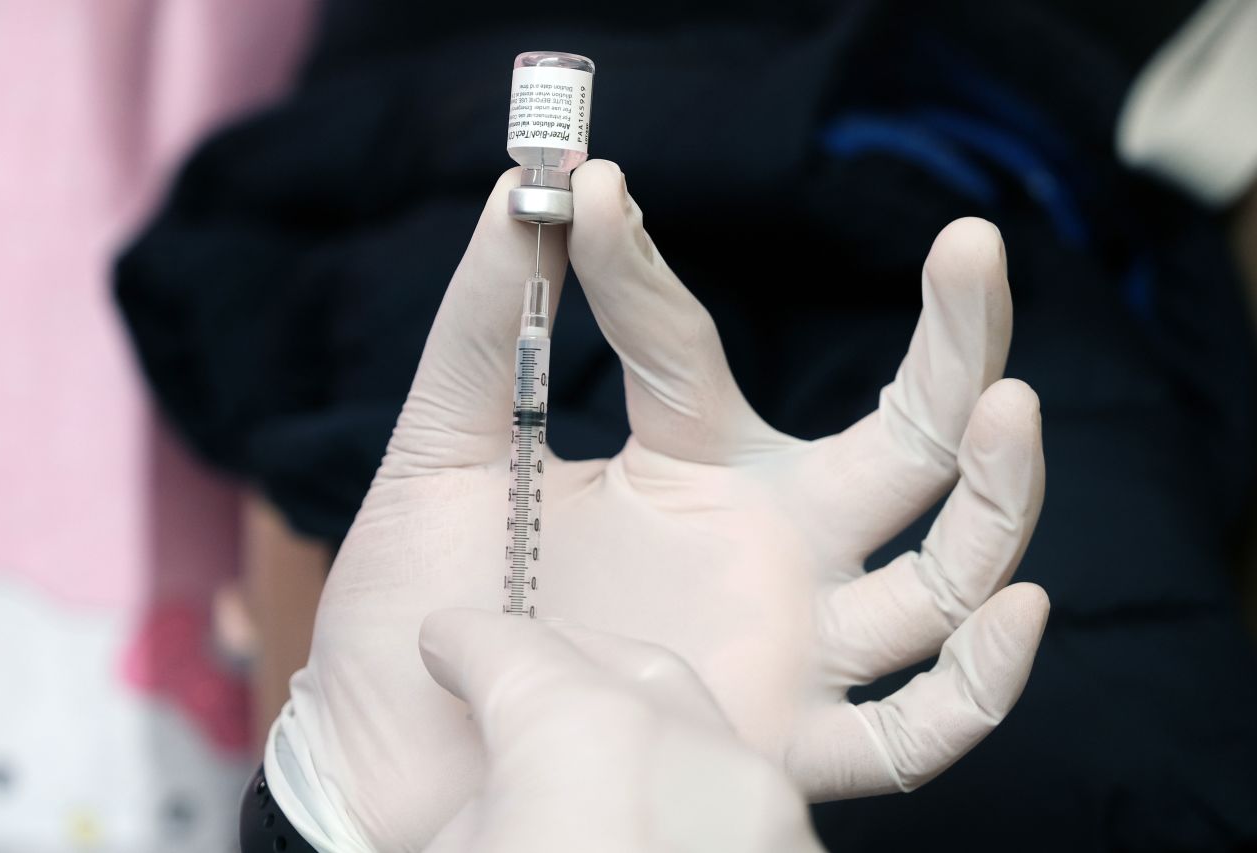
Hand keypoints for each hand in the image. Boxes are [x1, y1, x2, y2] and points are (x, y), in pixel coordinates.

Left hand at [266, 160, 1048, 850]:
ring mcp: (785, 641)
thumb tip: (517, 201)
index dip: (643, 269)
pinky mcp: (779, 743)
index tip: (590, 193)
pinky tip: (1015, 606)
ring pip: (943, 574)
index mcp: (683, 461)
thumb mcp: (442, 453)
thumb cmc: (413, 606)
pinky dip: (978, 683)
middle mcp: (762, 542)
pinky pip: (912, 731)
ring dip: (994, 495)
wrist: (387, 758)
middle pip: (905, 443)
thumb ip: (483, 330)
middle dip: (959, 346)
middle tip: (973, 250)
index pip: (693, 346)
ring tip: (1005, 406)